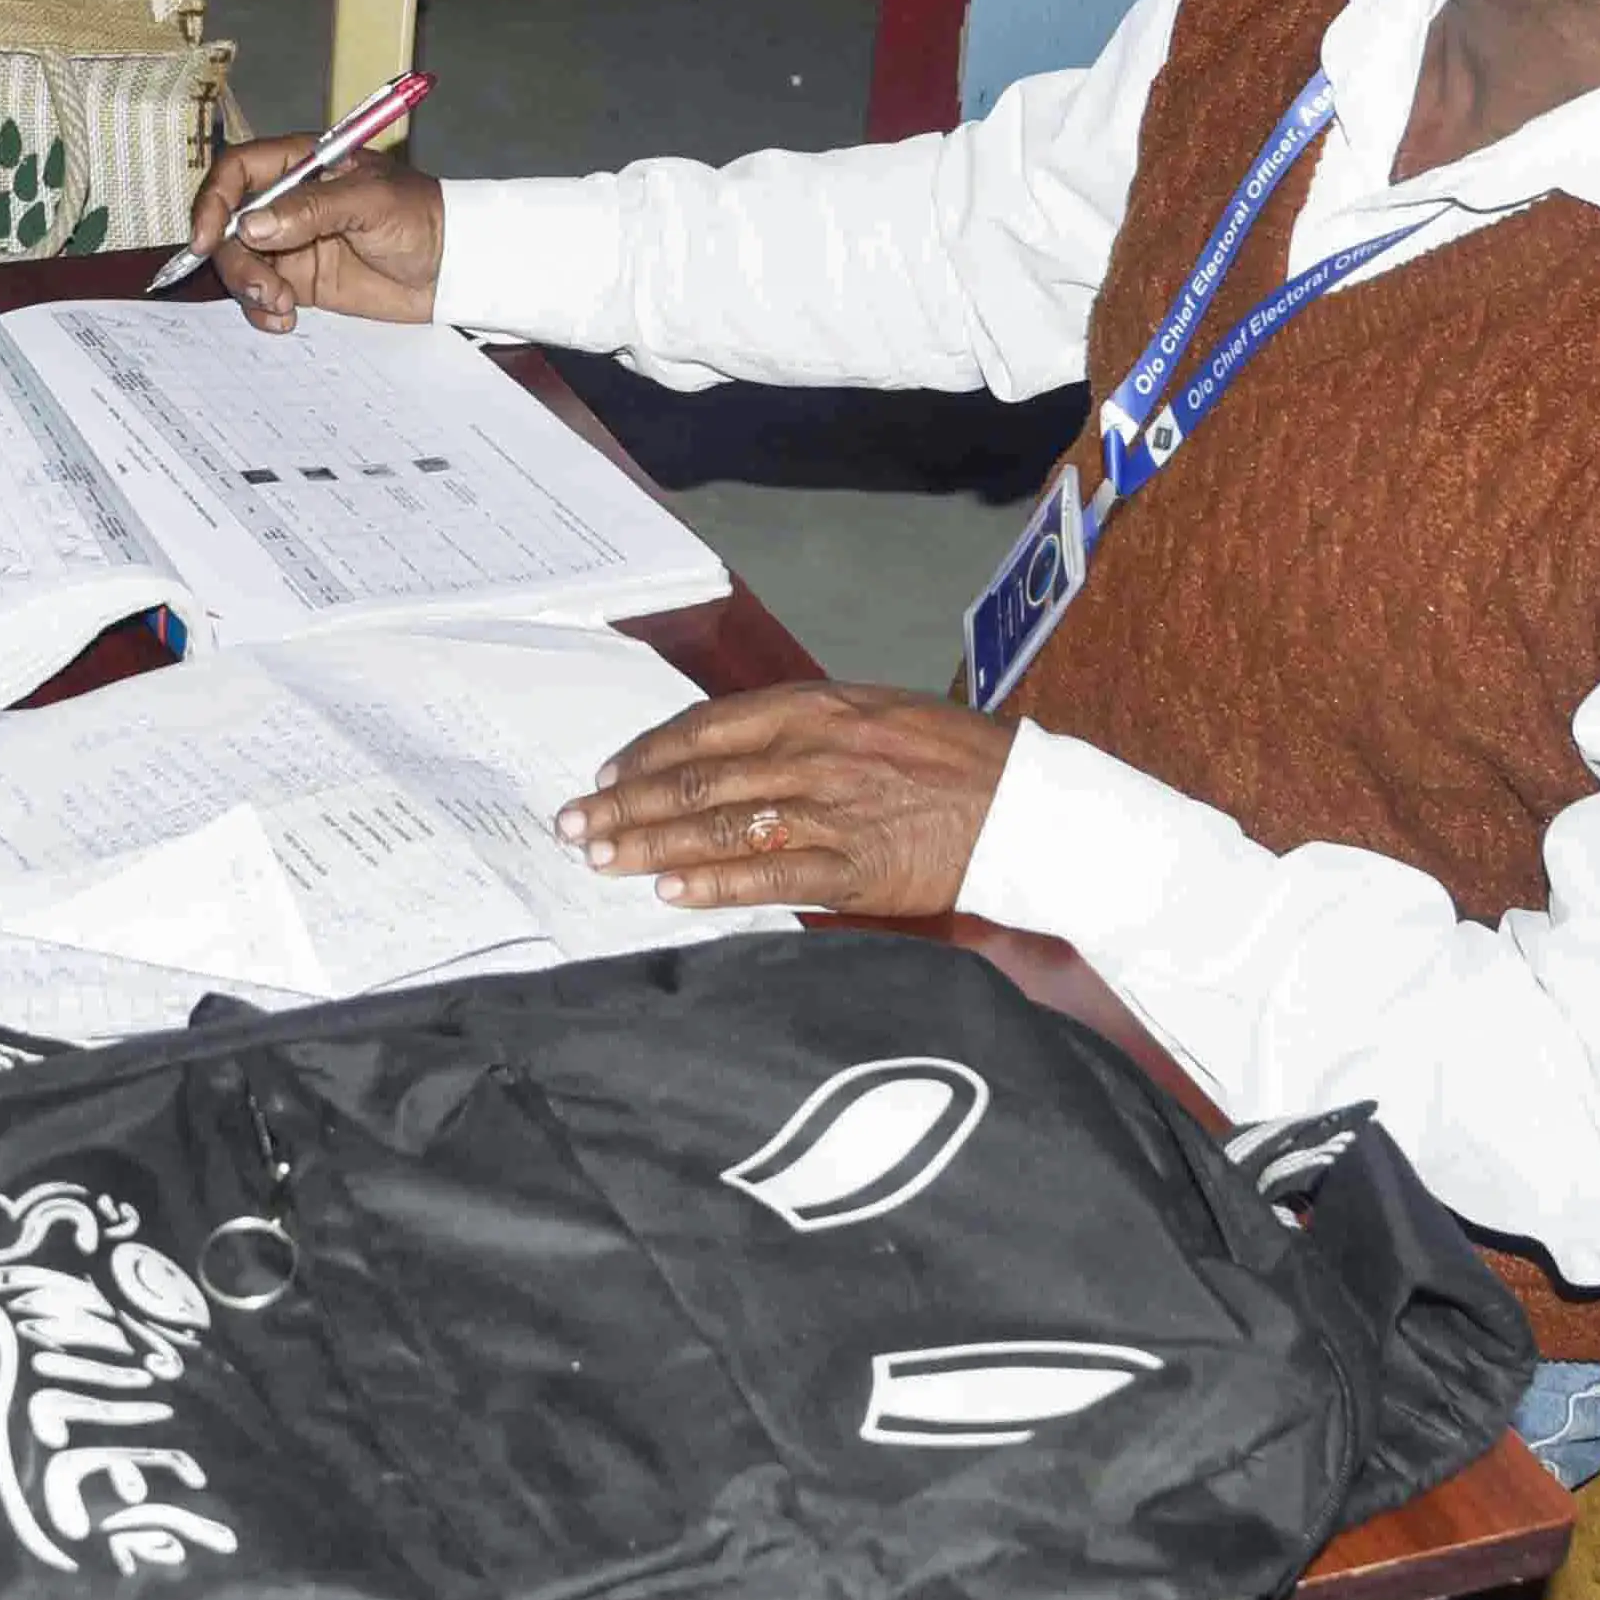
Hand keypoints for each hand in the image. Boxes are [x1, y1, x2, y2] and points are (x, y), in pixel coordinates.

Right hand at [184, 136, 441, 330]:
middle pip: (228, 224)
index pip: (237, 172)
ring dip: (249, 289)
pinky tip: (284, 320)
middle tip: (264, 288)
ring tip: (282, 307)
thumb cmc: (422, 216)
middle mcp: (287, 202)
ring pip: (241, 263)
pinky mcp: (300, 281)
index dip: (213, 200)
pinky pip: (261, 295)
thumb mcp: (370, 202)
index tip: (207, 238)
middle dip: (234, 260)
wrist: (453, 267)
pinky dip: (262, 311)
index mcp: (301, 165)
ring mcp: (291, 243)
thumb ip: (312, 210)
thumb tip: (252, 224)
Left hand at [557, 683, 1017, 915]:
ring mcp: (831, 810)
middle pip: (696, 779)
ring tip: (601, 859)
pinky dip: (715, 884)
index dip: (647, 754)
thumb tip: (728, 754)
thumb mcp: (871, 714)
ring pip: (719, 826)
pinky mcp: (854, 867)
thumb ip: (800, 729)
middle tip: (574, 825)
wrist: (1025, 803)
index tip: (606, 776)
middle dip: (625, 804)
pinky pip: (770, 876)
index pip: (705, 729)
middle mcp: (811, 752)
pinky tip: (671, 892)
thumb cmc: (951, 756)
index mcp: (813, 707)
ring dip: (651, 843)